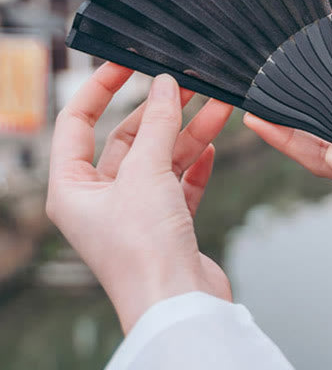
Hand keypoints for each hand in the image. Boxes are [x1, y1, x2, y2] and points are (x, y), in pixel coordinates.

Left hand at [47, 63, 233, 332]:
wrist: (180, 305)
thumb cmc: (145, 251)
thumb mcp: (147, 174)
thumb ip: (158, 125)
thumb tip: (167, 86)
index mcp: (73, 189)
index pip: (78, 124)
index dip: (101, 89)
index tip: (128, 63)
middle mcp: (101, 200)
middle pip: (129, 139)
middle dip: (161, 111)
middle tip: (189, 83)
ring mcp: (136, 213)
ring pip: (161, 159)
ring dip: (189, 132)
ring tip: (220, 105)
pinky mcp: (168, 226)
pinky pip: (180, 183)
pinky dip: (196, 165)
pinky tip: (212, 147)